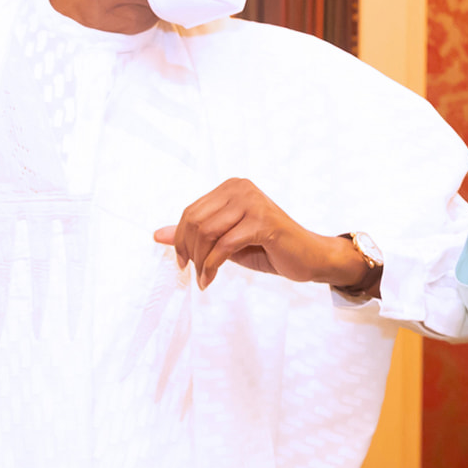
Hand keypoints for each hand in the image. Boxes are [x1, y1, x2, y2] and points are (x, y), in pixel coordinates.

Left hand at [153, 179, 367, 291]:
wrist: (309, 257)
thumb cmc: (269, 248)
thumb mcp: (225, 241)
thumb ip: (195, 235)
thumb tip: (158, 235)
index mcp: (232, 187)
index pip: (191, 211)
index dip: (181, 239)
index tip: (182, 262)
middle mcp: (241, 188)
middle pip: (196, 220)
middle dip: (188, 251)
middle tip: (191, 272)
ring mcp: (254, 202)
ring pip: (207, 232)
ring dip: (200, 261)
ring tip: (203, 278)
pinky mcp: (264, 221)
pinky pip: (225, 245)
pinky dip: (212, 266)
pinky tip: (210, 279)